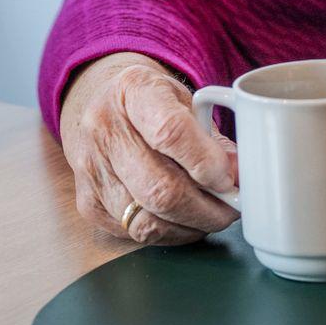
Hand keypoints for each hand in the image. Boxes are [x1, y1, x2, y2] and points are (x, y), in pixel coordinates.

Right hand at [58, 52, 238, 246]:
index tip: (229, 179)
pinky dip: (170, 233)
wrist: (102, 107)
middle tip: (232, 207)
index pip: (169, 132)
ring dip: (191, 225)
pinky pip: (137, 234)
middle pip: (160, 188)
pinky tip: (184, 219)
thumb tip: (237, 174)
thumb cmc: (153, 106)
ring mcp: (91, 167)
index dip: (206, 163)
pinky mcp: (88, 202)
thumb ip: (212, 138)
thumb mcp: (185, 102)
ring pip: (148, 219)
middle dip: (206, 208)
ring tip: (211, 214)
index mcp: (133, 90)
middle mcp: (103, 128)